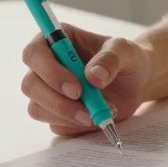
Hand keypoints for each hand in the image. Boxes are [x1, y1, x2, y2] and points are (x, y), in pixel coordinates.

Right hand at [20, 23, 152, 135]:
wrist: (136, 82)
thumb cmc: (127, 58)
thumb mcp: (125, 50)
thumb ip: (110, 59)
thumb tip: (92, 77)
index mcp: (57, 40)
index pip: (34, 53)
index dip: (49, 72)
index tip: (76, 88)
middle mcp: (46, 65)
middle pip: (30, 85)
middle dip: (57, 101)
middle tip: (87, 109)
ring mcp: (48, 91)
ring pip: (37, 109)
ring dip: (68, 116)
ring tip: (100, 112)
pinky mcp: (56, 113)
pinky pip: (56, 125)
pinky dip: (77, 126)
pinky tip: (99, 116)